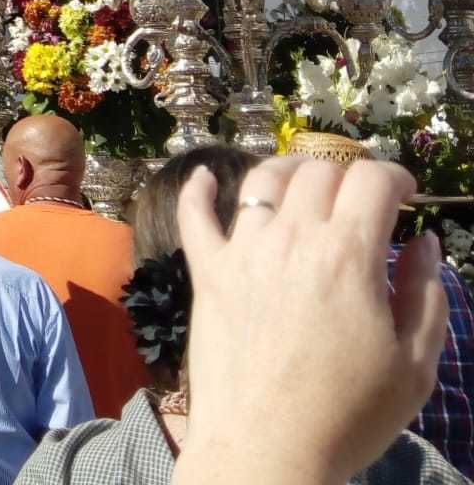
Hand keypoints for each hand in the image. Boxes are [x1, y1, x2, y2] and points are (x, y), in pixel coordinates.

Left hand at [174, 158, 446, 484]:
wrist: (266, 450)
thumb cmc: (348, 415)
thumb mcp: (414, 366)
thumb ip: (426, 296)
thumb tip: (424, 243)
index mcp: (347, 256)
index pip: (373, 180)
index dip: (397, 177)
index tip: (405, 196)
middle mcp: (291, 240)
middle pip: (320, 173)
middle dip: (349, 176)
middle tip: (361, 201)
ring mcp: (243, 253)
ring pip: (263, 181)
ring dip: (291, 171)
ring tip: (307, 184)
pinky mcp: (207, 273)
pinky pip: (195, 216)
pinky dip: (198, 189)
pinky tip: (205, 178)